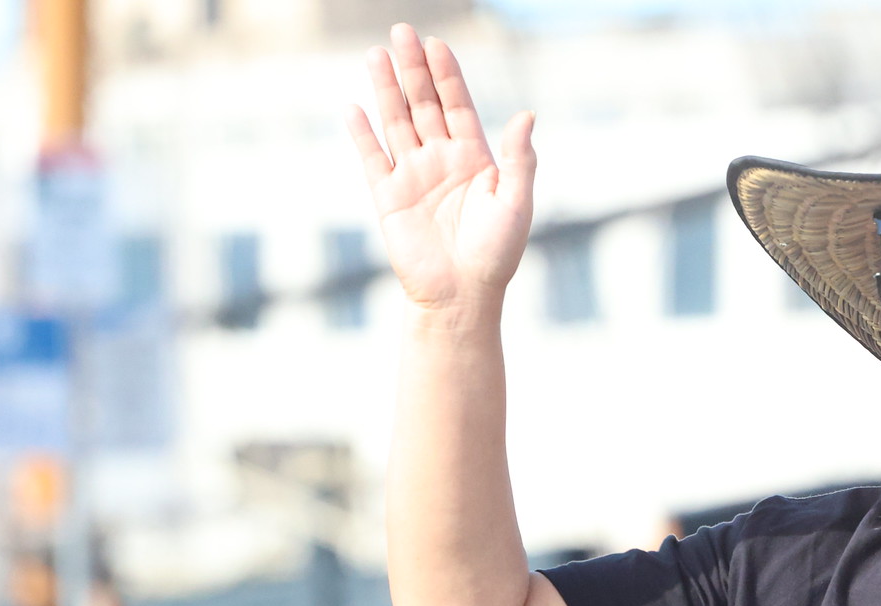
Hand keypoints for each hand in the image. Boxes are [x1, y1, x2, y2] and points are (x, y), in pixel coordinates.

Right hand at [347, 24, 535, 317]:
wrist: (462, 297)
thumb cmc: (496, 255)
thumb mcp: (517, 203)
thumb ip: (519, 159)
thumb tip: (526, 115)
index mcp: (474, 159)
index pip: (457, 106)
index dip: (447, 76)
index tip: (437, 45)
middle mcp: (441, 161)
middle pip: (423, 105)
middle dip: (413, 69)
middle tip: (401, 33)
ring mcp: (413, 177)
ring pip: (396, 123)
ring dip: (386, 90)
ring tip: (376, 55)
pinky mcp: (389, 198)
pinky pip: (373, 159)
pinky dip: (363, 135)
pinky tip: (354, 107)